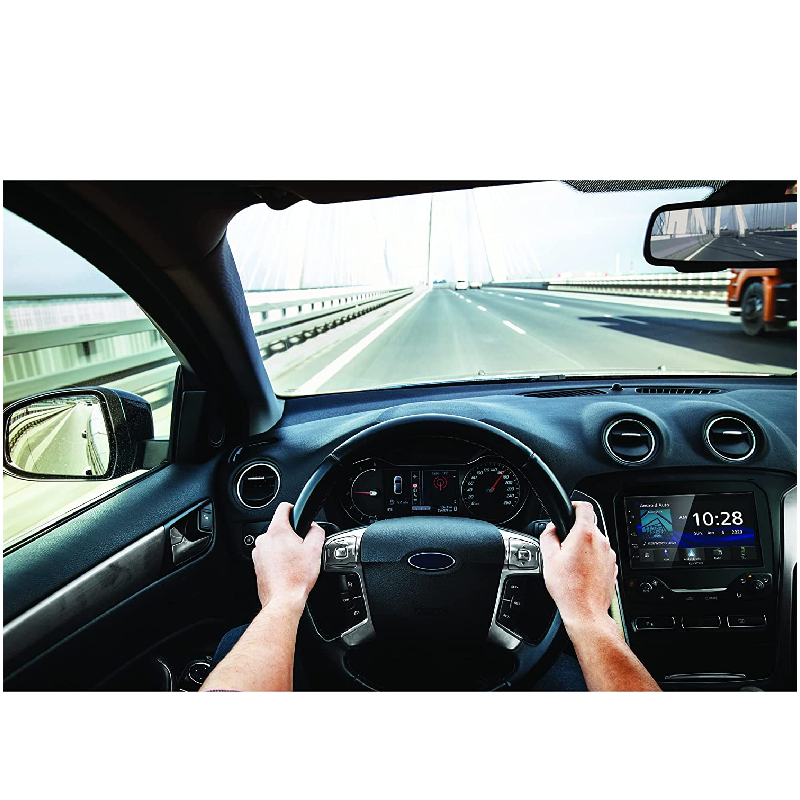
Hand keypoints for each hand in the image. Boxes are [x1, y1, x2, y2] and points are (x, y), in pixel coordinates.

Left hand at [252, 502, 324, 609]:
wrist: (283, 601)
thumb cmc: (296, 578)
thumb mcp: (315, 550)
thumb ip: (317, 531)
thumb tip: (314, 527)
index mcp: (277, 531)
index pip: (284, 507)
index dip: (295, 509)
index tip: (300, 516)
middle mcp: (264, 539)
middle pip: (280, 527)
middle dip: (292, 534)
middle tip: (302, 548)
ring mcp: (258, 553)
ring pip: (275, 542)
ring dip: (284, 547)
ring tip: (295, 562)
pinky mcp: (257, 564)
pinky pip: (269, 555)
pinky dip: (278, 559)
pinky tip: (287, 569)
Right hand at [539, 501, 617, 630]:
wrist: (586, 612)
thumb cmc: (568, 588)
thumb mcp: (549, 558)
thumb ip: (548, 536)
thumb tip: (550, 529)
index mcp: (585, 534)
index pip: (585, 507)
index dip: (575, 504)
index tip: (570, 509)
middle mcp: (601, 542)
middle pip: (589, 526)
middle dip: (576, 532)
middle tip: (563, 546)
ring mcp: (609, 555)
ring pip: (595, 542)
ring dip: (584, 547)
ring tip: (572, 564)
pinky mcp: (613, 567)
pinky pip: (601, 556)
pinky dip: (592, 559)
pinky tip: (581, 573)